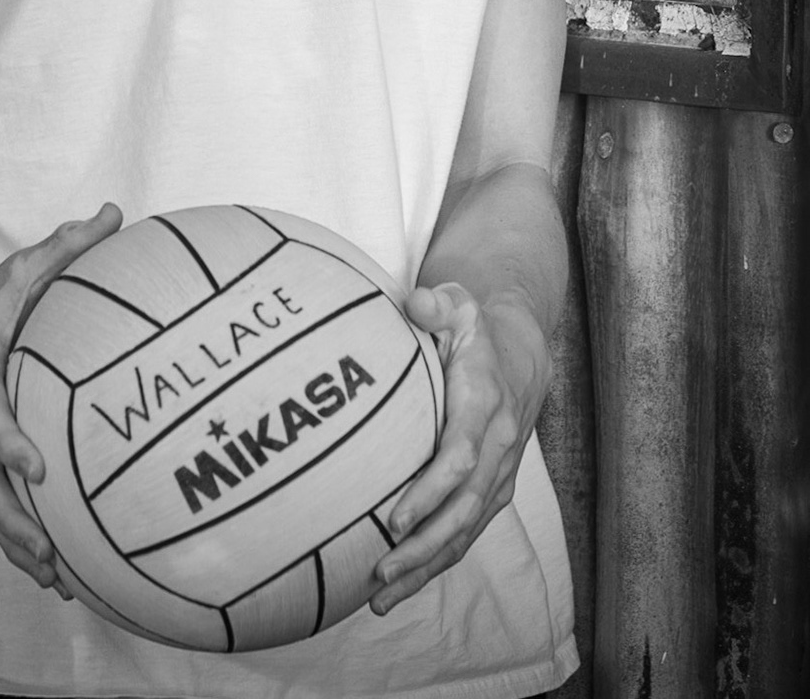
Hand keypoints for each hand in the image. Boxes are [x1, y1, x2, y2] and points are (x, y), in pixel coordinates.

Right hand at [0, 203, 121, 589]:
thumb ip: (65, 245)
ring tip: (58, 581)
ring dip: (16, 546)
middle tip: (51, 553)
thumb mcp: (18, 269)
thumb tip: (116, 211)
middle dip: (12, 521)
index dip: (7, 441)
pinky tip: (54, 577)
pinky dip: (15, 545)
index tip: (36, 469)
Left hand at [370, 280, 551, 614]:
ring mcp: (498, 475)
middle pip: (463, 510)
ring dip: (425, 568)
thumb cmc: (474, 328)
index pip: (460, 458)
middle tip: (380, 571)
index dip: (430, 491)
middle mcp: (498, 447)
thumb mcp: (459, 303)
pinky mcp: (491, 491)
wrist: (520, 353)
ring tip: (380, 598)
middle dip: (423, 547)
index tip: (394, 518)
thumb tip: (414, 301)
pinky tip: (399, 586)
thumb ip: (436, 303)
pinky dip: (435, 564)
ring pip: (465, 533)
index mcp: (485, 405)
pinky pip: (465, 534)